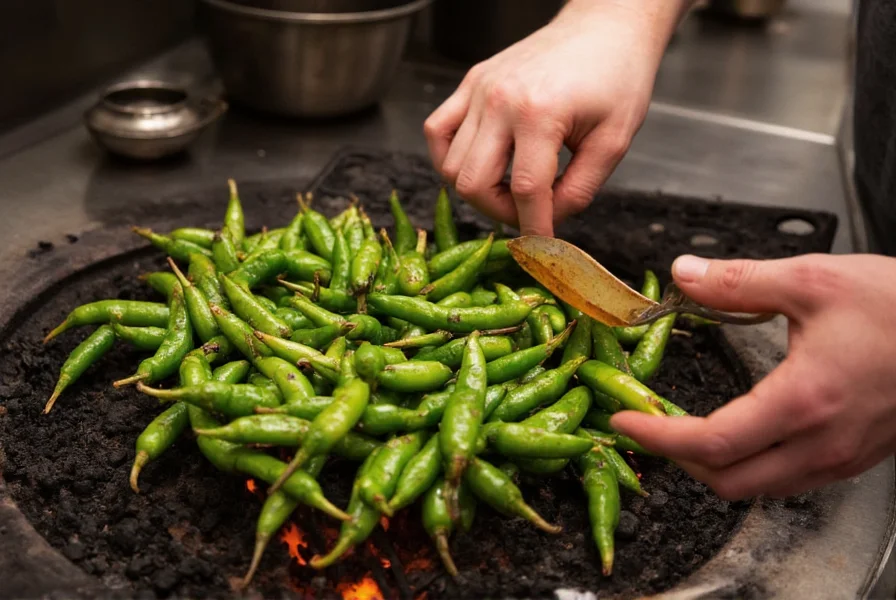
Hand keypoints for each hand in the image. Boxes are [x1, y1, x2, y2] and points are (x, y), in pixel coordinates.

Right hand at [423, 0, 687, 235]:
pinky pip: (438, 131)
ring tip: (509, 189)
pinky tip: (480, 163)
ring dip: (477, 190)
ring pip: (450, 165)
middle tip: (527, 214)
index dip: (534, 227)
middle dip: (500, 212)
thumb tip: (549, 221)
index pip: (525, 190)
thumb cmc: (618, 77)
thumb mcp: (614, 141)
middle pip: (474, 183)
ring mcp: (479, 89)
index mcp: (539, 113)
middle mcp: (499, 99)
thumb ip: (580, 189)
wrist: (605, 27)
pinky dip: (450, 158)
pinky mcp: (471, 82)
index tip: (541, 245)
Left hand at [610, 253, 895, 499]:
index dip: (658, 437)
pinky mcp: (853, 456)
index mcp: (803, 402)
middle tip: (649, 425)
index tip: (626, 420)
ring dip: (713, 465)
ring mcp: (840, 457)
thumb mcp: (813, 281)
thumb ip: (740, 282)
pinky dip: (749, 465)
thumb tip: (686, 274)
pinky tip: (738, 432)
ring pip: (759, 488)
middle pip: (728, 481)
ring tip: (682, 429)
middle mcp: (820, 443)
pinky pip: (788, 480)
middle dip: (678, 460)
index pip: (710, 443)